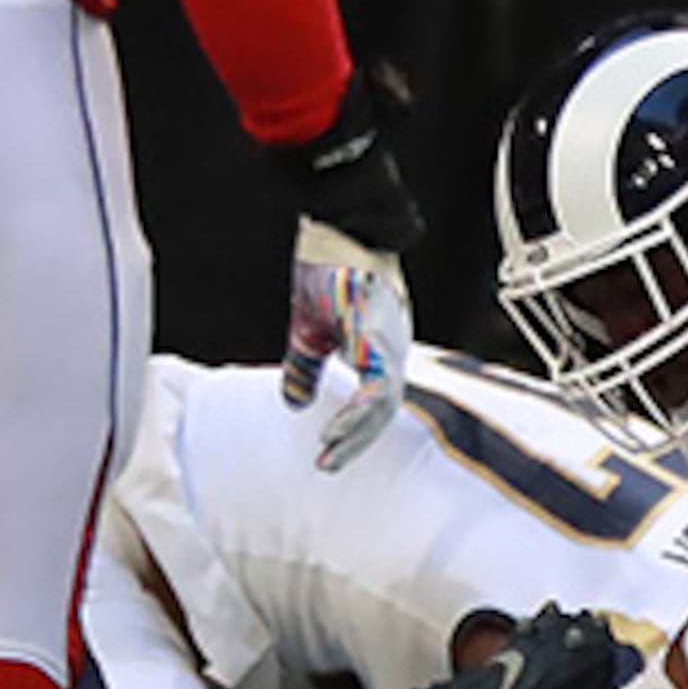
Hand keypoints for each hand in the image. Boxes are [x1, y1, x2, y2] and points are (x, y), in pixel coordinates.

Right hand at [283, 218, 411, 468]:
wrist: (336, 223)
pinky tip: (336, 428)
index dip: (355, 430)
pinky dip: (359, 413)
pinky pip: (378, 384)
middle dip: (356, 441)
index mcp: (379, 346)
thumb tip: (295, 403)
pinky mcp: (378, 332)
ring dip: (357, 433)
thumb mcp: (309, 329)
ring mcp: (389, 339)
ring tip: (330, 455)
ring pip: (385, 402)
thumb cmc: (328, 267)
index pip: (376, 400)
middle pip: (385, 408)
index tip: (326, 454)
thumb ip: (304, 366)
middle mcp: (393, 346)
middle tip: (327, 465)